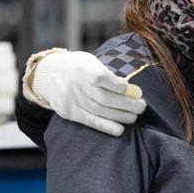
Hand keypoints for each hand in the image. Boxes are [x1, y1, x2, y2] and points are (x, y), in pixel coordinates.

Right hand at [28, 50, 146, 135]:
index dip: (118, 86)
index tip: (131, 89)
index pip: (101, 78)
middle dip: (126, 104)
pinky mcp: (68, 112)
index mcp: (83, 68)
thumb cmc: (81, 67)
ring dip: (120, 116)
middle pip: (104, 98)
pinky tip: (119, 130)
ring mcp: (70, 99)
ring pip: (99, 111)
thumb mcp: (92, 62)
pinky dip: (106, 126)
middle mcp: (75, 84)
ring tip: (134, 117)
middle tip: (141, 107)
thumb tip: (130, 90)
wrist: (51, 73)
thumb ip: (108, 75)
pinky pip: (89, 121)